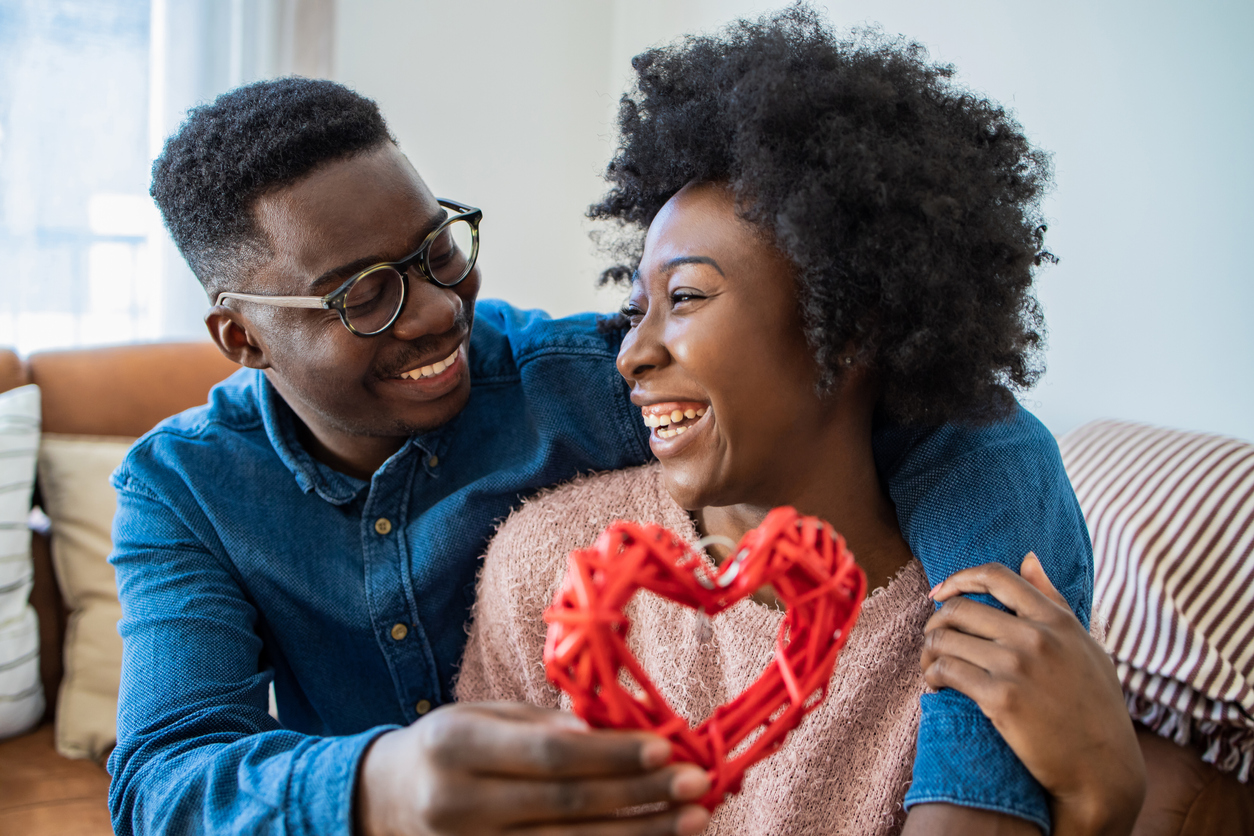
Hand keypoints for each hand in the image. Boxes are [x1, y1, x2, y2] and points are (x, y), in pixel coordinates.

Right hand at [355, 701, 711, 835]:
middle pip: (567, 809)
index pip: (550, 757)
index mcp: (456, 749)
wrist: (378, 803)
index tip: (666, 748)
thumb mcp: (479, 718)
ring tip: (690, 823)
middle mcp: (458, 806)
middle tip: (698, 787)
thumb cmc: (445, 748)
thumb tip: (604, 733)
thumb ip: (538, 727)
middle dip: (641, 797)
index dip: (612, 756)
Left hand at [921, 555, 1144, 835]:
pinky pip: (946, 671)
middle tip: (934, 640)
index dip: (959, 577)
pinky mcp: (1000, 698)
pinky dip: (932, 676)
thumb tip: (1028, 557)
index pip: (997, 576)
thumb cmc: (1096, 708)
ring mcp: (1018, 666)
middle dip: (937, 621)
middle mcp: (1036, 637)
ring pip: (945, 639)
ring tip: (933, 665)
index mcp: (1057, 620)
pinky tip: (937, 685)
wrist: (1103, 770)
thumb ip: (1054, 600)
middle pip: (960, 607)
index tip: (940, 591)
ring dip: (930, 651)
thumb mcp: (1085, 646)